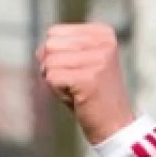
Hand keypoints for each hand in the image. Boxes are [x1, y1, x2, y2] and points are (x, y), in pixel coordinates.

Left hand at [37, 23, 135, 144]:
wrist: (114, 124)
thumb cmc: (91, 93)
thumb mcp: (78, 62)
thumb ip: (59, 48)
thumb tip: (40, 50)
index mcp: (103, 33)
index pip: (54, 32)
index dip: (56, 55)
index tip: (78, 70)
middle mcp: (103, 41)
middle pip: (50, 45)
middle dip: (53, 67)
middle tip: (75, 82)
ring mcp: (98, 59)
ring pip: (49, 62)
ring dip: (55, 80)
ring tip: (77, 90)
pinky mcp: (89, 77)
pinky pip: (51, 78)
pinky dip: (57, 91)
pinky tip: (76, 97)